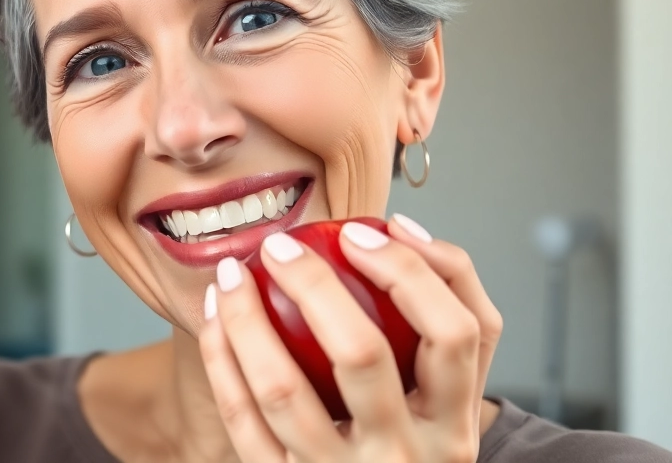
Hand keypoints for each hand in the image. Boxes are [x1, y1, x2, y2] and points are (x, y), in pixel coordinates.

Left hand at [199, 214, 502, 462]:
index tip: (360, 233)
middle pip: (362, 353)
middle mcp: (405, 457)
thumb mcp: (447, 403)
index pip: (455, 332)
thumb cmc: (410, 449)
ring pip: (283, 389)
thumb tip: (401, 231)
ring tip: (231, 276)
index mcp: (455, 426)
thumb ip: (442, 327)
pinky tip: (215, 319)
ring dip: (247, 320)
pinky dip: (223, 361)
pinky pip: (243, 420)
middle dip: (314, 285)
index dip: (410, 270)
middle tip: (279, 246)